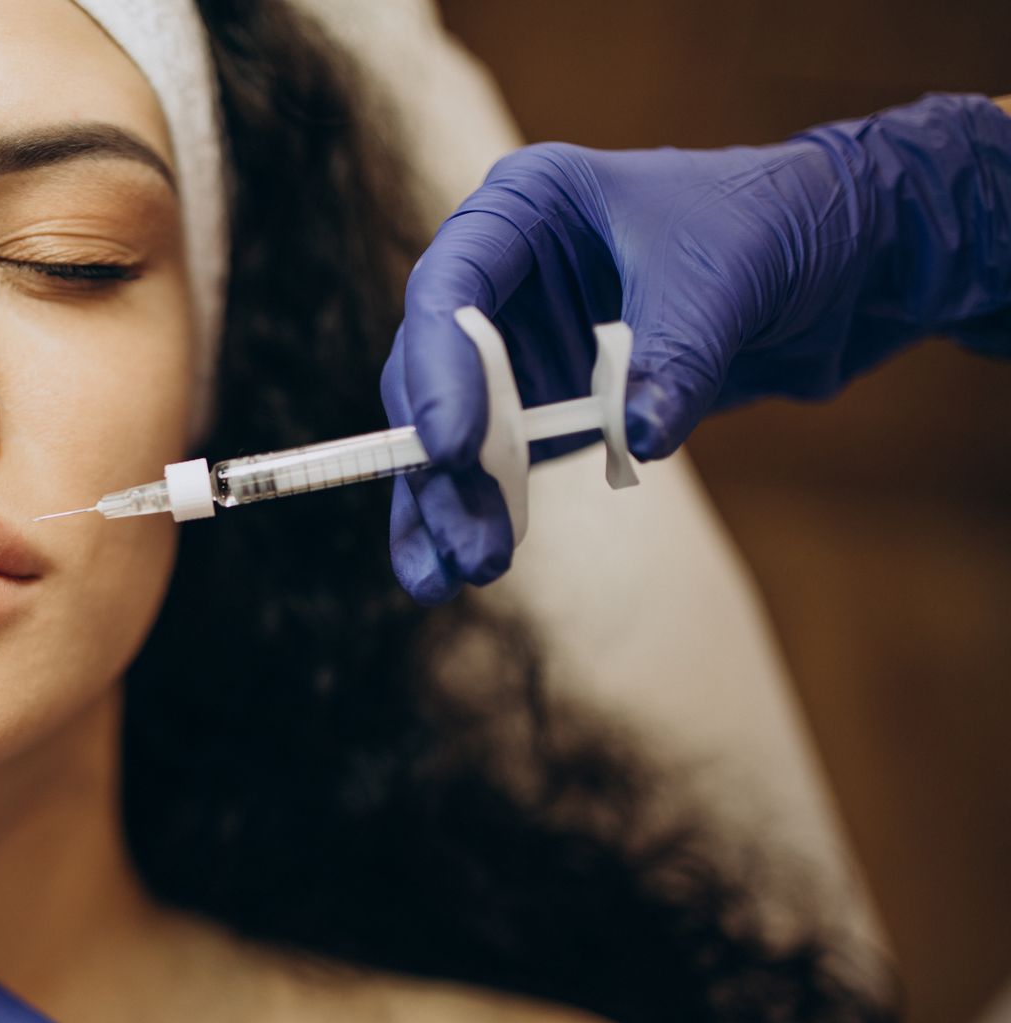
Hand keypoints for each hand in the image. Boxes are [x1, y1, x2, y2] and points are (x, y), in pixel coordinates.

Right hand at [385, 91, 1010, 602]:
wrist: (831, 266)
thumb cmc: (770, 227)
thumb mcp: (725, 279)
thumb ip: (674, 356)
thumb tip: (637, 435)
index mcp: (525, 207)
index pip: (448, 290)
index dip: (437, 371)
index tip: (452, 448)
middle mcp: (502, 277)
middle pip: (430, 375)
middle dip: (439, 465)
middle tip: (468, 541)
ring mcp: (514, 346)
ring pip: (446, 432)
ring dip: (446, 506)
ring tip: (457, 575)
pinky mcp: (540, 406)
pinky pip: (489, 466)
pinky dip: (474, 514)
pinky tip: (449, 573)